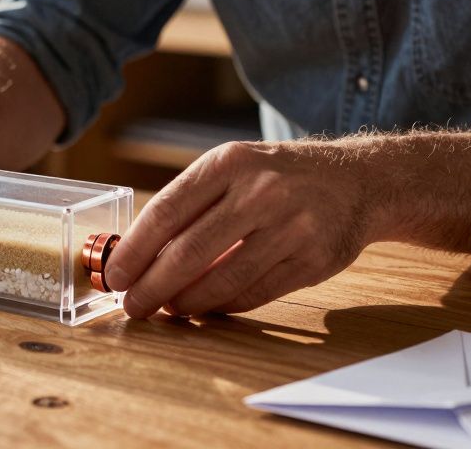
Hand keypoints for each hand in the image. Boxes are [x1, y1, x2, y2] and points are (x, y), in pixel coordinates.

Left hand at [102, 140, 381, 317]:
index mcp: (228, 163)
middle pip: (189, 251)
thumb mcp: (233, 168)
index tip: (114, 275)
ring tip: (167, 308)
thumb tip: (138, 254)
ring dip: (186, 302)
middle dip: (152, 286)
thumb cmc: (277, 176)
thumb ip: (190, 204)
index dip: (134, 250)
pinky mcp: (313, 260)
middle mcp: (260, 192)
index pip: (166, 211)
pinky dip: (223, 305)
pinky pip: (255, 293)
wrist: (356, 180)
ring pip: (223, 280)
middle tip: (132, 304)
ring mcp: (291, 227)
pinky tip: (205, 308)